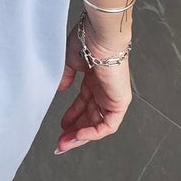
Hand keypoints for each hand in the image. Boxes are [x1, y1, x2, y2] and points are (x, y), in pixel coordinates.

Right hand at [54, 20, 130, 152]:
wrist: (99, 36)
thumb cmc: (86, 41)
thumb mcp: (70, 61)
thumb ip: (66, 77)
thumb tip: (61, 89)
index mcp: (94, 79)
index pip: (84, 104)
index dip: (72, 117)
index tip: (61, 127)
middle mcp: (104, 89)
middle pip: (90, 117)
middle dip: (74, 131)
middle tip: (60, 142)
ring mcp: (113, 95)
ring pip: (98, 124)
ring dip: (81, 136)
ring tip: (65, 143)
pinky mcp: (120, 101)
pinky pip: (108, 125)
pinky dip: (93, 133)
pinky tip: (78, 135)